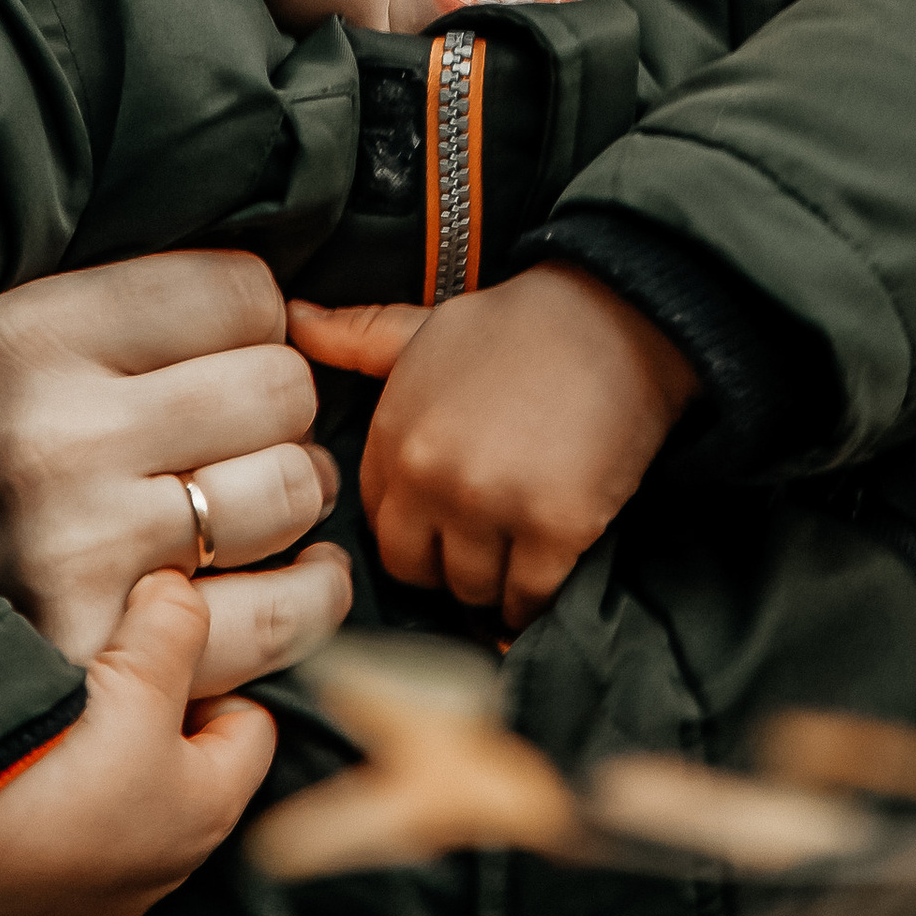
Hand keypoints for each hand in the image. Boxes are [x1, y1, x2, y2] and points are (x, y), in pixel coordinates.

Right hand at [0, 249, 346, 671]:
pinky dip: (306, 598)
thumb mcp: (9, 342)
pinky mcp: (107, 652)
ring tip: (242, 504)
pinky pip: (279, 614)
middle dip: (275, 410)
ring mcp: (83, 552)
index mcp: (31, 338)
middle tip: (234, 436)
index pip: (243, 292)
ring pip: (291, 490)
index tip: (216, 355)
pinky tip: (286, 578)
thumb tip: (289, 303)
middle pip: (282, 387)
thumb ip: (126, 314)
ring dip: (288, 498)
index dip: (249, 323)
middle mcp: (57, 440)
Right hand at [0, 571, 276, 915]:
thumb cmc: (57, 763)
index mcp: (209, 813)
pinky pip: (62, 854)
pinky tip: (22, 785)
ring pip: (121, 816)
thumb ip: (173, 624)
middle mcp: (164, 872)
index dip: (213, 677)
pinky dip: (52, 820)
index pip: (250, 726)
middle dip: (155, 725)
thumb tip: (178, 591)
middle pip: (183, 773)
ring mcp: (97, 902)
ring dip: (101, 775)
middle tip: (106, 684)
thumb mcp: (135, 674)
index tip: (163, 653)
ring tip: (58, 731)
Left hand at [292, 264, 693, 631]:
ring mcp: (492, 504)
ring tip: (522, 549)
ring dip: (498, 582)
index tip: (446, 520)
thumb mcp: (426, 325)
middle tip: (488, 541)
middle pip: (418, 570)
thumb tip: (296, 320)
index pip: (379, 526)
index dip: (415, 527)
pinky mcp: (556, 528)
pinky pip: (529, 599)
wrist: (619, 315)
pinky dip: (538, 597)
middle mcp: (430, 475)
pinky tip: (551, 566)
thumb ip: (358, 337)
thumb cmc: (520, 323)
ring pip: (474, 590)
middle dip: (449, 563)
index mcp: (394, 435)